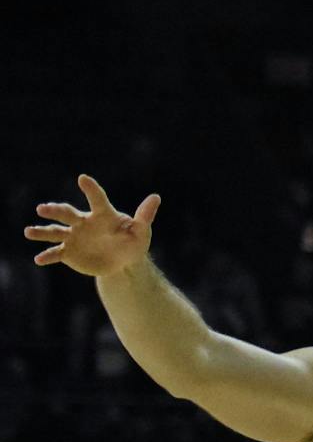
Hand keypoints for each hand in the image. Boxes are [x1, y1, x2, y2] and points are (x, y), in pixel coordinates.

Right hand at [24, 174, 159, 275]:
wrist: (121, 263)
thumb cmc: (132, 243)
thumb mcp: (140, 232)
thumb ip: (144, 216)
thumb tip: (156, 197)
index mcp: (102, 215)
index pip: (97, 199)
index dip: (91, 189)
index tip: (83, 178)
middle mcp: (83, 223)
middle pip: (67, 213)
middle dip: (55, 211)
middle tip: (43, 209)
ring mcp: (74, 237)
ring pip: (55, 231)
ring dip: (42, 231)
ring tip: (29, 232)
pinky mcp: (69, 252)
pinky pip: (56, 253)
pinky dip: (48, 256)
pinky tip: (39, 259)